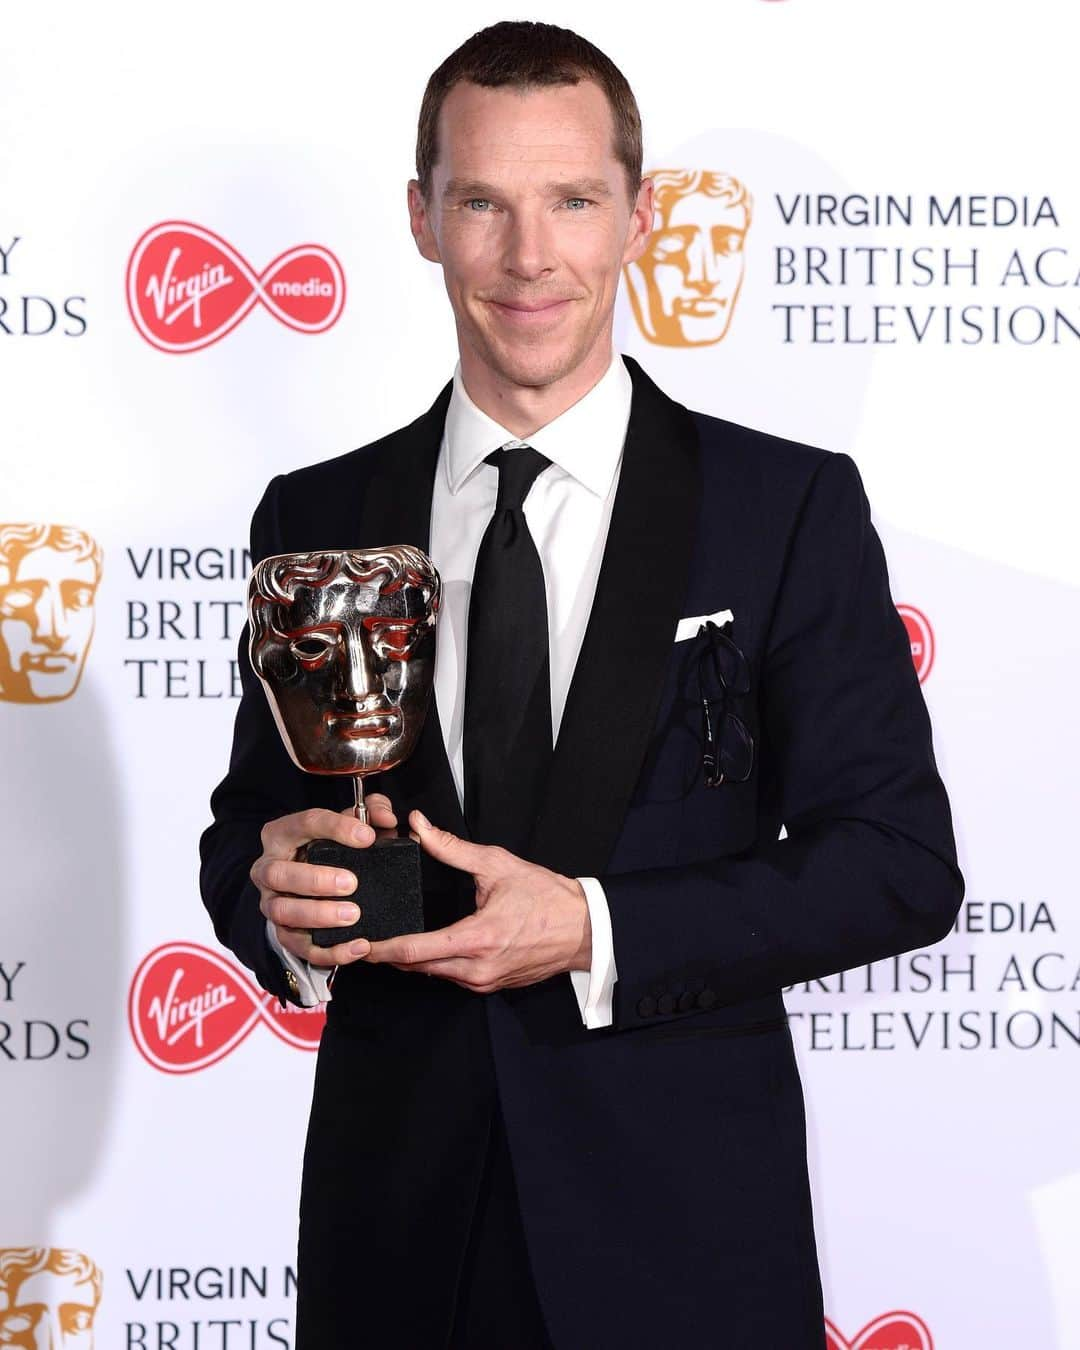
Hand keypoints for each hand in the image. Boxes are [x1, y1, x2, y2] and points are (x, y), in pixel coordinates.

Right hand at [250, 794, 398, 967]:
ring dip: (318, 915)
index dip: (336, 828)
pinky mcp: (284, 933)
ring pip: (283, 911)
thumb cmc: (330, 849)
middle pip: (279, 873)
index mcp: (282, 834)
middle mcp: (268, 868)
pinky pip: (301, 947)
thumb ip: (370, 813)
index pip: (304, 823)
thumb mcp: (348, 825)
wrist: (310, 884)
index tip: (368, 837)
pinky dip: (329, 950)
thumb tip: (385, 819)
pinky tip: (358, 946)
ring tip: (353, 915)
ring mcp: (272, 902)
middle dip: (315, 879)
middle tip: (352, 883)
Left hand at [361, 811, 591, 992]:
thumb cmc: (548, 897)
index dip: (383, 950)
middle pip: (417, 968)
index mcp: (477, 939)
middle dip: (388, 956)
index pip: (416, 951)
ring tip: (385, 944)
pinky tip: (422, 949)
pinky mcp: (492, 986)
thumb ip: (451, 848)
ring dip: (410, 962)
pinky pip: (452, 977)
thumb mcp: (498, 865)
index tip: (360, 945)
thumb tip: (420, 827)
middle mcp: (478, 969)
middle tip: (361, 943)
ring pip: (434, 975)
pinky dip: (433, 964)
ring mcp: (485, 982)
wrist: (585, 929)